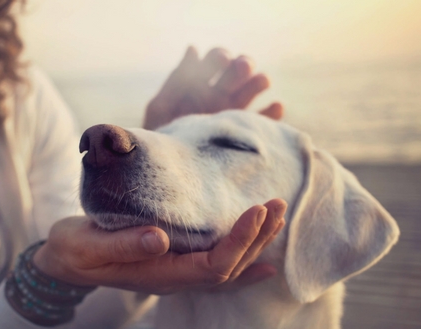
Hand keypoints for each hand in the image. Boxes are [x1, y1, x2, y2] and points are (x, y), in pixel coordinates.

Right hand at [33, 199, 286, 294]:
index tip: (256, 210)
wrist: (66, 262)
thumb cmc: (74, 251)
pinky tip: (264, 261)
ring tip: (276, 217)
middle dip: (256, 238)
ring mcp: (176, 272)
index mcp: (158, 274)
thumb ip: (123, 245)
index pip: (212, 266)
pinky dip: (243, 262)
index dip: (238, 241)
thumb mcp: (89, 245)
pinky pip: (216, 267)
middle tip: (276, 204)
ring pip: (227, 267)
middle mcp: (174, 278)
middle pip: (229, 267)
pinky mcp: (173, 261)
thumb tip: (159, 238)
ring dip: (255, 244)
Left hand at [143, 46, 283, 130]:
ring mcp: (234, 113)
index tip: (222, 60)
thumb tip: (193, 48)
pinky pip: (264, 121)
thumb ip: (177, 80)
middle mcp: (220, 95)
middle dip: (242, 65)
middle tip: (242, 68)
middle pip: (238, 71)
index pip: (216, 60)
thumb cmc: (161, 139)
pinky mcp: (245, 133)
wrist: (170, 171)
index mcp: (199, 84)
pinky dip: (273, 113)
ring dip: (259, 81)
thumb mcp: (161, 108)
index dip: (220, 57)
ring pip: (253, 90)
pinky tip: (275, 107)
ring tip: (261, 81)